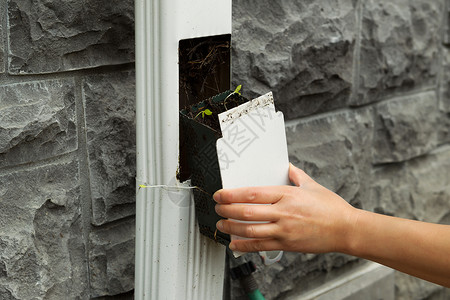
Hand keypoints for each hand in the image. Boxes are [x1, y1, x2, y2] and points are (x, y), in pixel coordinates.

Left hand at [213, 164, 358, 253]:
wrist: (346, 229)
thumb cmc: (331, 208)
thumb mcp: (312, 185)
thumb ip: (296, 174)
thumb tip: (287, 166)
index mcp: (287, 194)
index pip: (252, 193)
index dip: (232, 194)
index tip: (220, 194)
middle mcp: (283, 212)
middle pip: (246, 211)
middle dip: (227, 210)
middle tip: (217, 208)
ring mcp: (284, 230)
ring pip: (250, 230)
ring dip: (231, 227)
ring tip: (221, 224)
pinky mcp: (287, 244)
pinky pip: (260, 246)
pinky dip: (245, 246)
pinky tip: (235, 244)